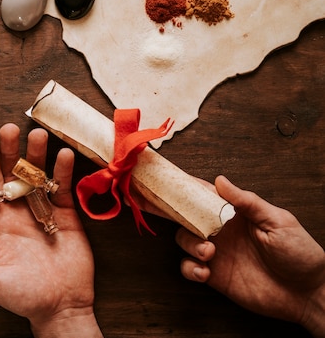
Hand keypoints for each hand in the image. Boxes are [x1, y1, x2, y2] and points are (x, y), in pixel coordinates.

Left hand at [0, 124, 102, 337]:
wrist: (60, 308)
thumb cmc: (22, 297)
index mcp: (1, 222)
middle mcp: (21, 212)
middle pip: (14, 173)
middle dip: (11, 150)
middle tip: (9, 127)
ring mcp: (44, 211)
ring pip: (39, 175)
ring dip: (37, 155)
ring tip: (36, 134)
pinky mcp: (67, 216)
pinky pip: (64, 188)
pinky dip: (64, 171)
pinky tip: (63, 154)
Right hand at [176, 175, 324, 336]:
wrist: (306, 294)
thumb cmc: (300, 254)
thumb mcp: (278, 221)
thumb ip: (248, 202)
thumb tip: (221, 181)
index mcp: (236, 213)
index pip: (206, 195)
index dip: (188, 189)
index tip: (172, 184)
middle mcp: (222, 230)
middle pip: (187, 215)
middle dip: (174, 212)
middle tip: (168, 213)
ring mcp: (216, 252)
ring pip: (184, 238)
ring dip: (189, 243)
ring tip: (208, 252)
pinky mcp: (214, 275)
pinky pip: (189, 267)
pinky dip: (190, 268)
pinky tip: (204, 271)